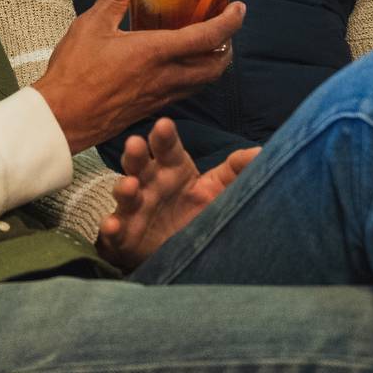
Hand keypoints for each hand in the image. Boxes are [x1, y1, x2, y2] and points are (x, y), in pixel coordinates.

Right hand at [33, 0, 244, 154]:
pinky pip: (183, 92)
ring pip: (202, 82)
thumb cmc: (75, 73)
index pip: (209, 37)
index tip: (238, 8)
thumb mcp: (92, 26)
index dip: (230, 22)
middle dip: (228, 47)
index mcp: (157, 52)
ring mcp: (160, 96)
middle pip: (215, 66)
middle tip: (224, 29)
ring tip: (205, 46)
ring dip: (212, 64)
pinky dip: (192, 78)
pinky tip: (175, 67)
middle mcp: (167, 76)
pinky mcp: (150, 108)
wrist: (63, 118)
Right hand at [97, 118, 260, 269]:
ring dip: (123, 188)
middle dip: (135, 153)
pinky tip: (112, 226)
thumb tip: (261, 152)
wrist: (177, 247)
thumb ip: (236, 170)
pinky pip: (114, 231)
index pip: (167, 148)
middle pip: (139, 163)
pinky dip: (111, 228)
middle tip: (135, 143)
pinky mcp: (123, 234)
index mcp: (172, 168)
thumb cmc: (194, 208)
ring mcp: (134, 208)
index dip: (164, 136)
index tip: (164, 125)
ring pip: (125, 193)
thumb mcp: (218, 188)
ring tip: (130, 185)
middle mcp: (149, 183)